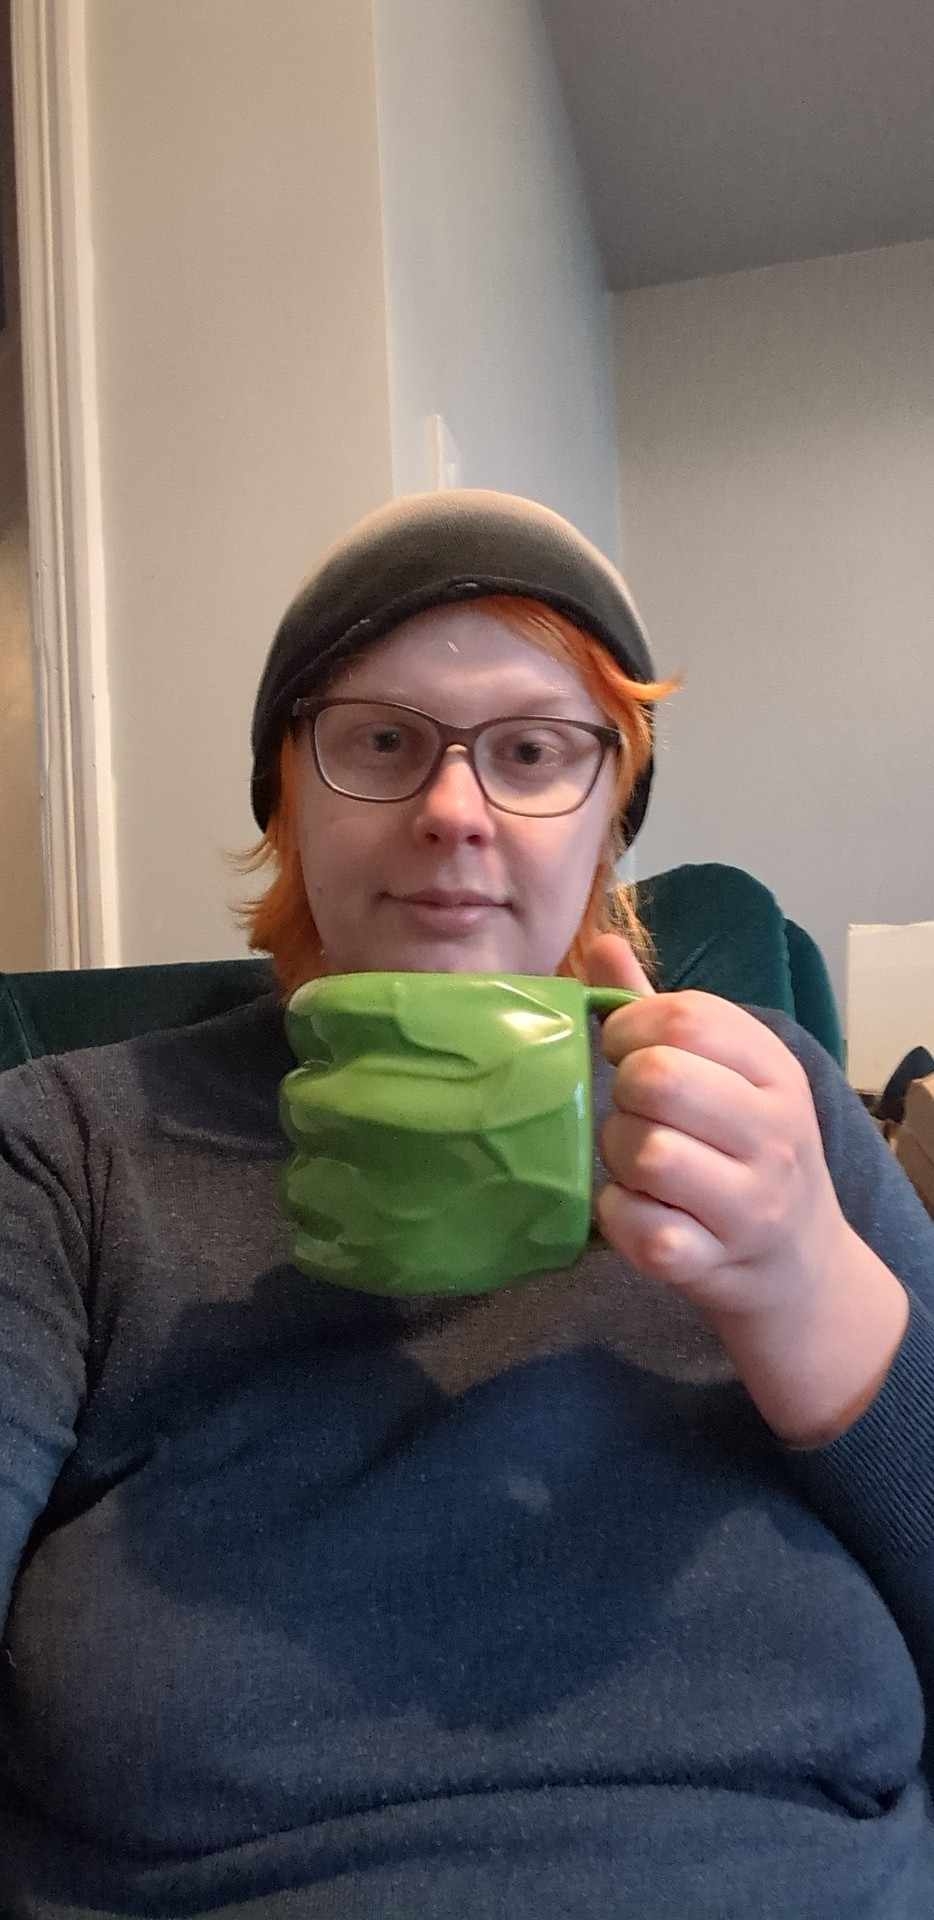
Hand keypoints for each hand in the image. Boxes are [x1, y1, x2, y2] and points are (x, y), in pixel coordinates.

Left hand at [585, 933, 908, 1444]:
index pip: (687, 1018)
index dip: (630, 1026)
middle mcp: (773, 1132)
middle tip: (631, 1109)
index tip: (622, 1048)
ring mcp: (749, 1203)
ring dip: (616, 1155)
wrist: (800, 1263)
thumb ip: (662, 1011)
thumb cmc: (744, 1150)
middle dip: (621, 1091)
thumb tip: (601, 941)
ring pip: (645, 1153)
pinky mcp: (713, 1261)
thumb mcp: (725, 1073)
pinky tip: (635, 1209)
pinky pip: (638, 1227)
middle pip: (658, 1079)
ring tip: (634, 1162)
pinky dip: (618, 1216)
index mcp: (774, 1070)